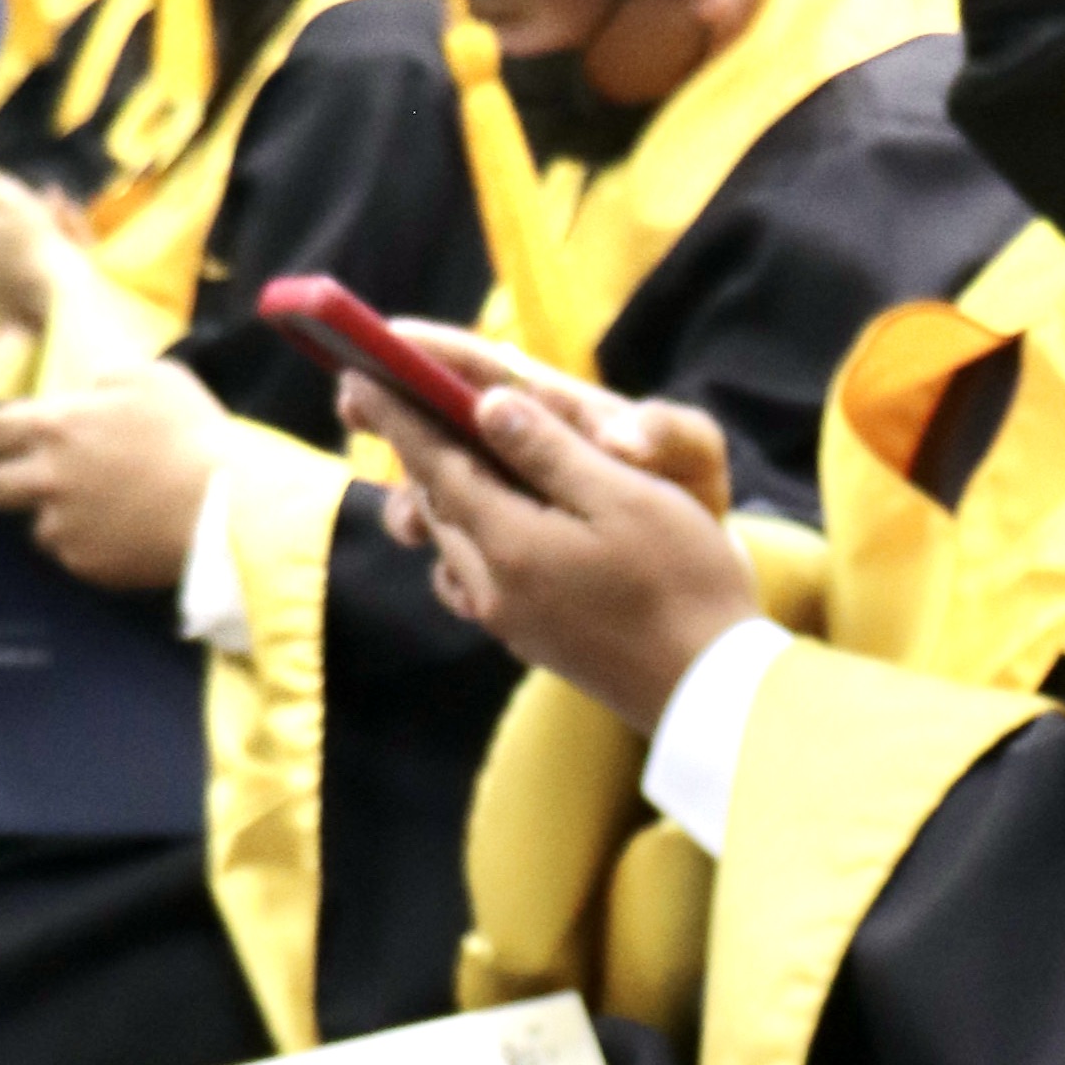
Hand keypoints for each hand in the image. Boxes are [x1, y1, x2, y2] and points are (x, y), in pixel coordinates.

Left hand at [0, 364, 220, 585]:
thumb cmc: (192, 433)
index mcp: (57, 425)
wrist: (225, 506)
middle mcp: (48, 477)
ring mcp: (66, 525)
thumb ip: (105, 380)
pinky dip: (82, 545)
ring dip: (41, 518)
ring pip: (35, 524)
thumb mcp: (151, 377)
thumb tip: (88, 392)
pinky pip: (74, 553)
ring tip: (59, 518)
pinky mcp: (88, 563)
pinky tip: (107, 539)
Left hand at [349, 331, 754, 731]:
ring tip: (431, 456)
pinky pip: (471, 580)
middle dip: (409, 450)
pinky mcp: (530, 640)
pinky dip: (464, 541)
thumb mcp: (627, 499)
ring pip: (449, 544)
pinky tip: (485, 530)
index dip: (397, 415)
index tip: (355, 374)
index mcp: (510, 541)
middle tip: (381, 401)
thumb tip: (489, 404)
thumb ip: (551, 452)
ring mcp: (507, 618)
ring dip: (436, 496)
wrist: (709, 690)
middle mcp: (491, 584)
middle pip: (435, 503)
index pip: (435, 464)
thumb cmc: (683, 584)